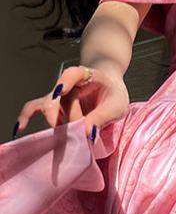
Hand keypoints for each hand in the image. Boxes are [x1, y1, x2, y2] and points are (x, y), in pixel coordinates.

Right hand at [13, 64, 129, 139]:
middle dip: (65, 119)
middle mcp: (66, 83)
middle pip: (58, 100)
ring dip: (56, 125)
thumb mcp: (116, 105)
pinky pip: (35, 108)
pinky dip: (27, 117)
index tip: (61, 91)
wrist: (109, 88)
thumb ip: (102, 117)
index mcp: (83, 74)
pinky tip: (20, 128)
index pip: (71, 75)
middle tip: (77, 136)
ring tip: (64, 139)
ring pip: (49, 109)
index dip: (64, 82)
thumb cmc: (113, 93)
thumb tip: (86, 133)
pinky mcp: (53, 105)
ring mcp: (57, 95)